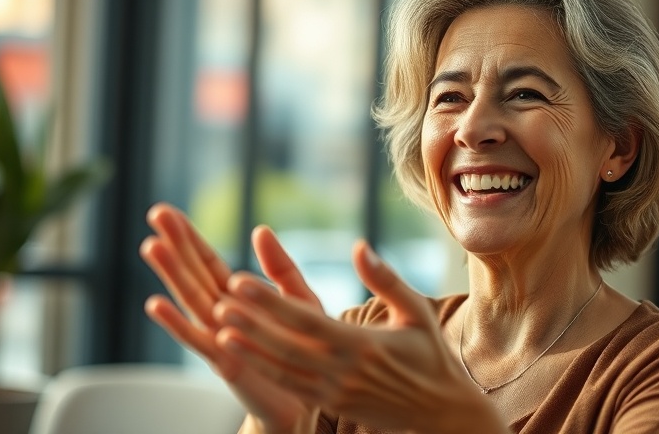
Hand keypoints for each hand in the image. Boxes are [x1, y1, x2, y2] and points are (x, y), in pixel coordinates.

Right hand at [139, 203, 320, 432]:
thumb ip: (280, 267)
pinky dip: (176, 322)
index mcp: (238, 298)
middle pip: (195, 274)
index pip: (208, 262)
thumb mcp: (298, 300)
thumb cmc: (300, 349)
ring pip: (192, 300)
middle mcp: (222, 315)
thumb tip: (260, 229)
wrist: (307, 398)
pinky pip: (199, 340)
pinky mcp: (226, 362)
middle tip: (155, 213)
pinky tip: (155, 304)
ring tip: (152, 246)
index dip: (189, 238)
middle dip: (176, 245)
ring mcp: (220, 338)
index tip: (165, 212)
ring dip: (171, 274)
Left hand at [214, 239, 504, 432]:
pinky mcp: (331, 404)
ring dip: (248, 347)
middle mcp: (343, 371)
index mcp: (362, 345)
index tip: (241, 281)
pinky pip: (288, 386)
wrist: (442, 413)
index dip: (269, 302)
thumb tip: (358, 246)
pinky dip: (261, 369)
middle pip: (285, 345)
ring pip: (280, 368)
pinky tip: (240, 353)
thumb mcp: (416, 312)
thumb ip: (385, 280)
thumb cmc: (432, 356)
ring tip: (216, 325)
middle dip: (248, 322)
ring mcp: (334, 392)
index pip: (305, 320)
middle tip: (216, 299)